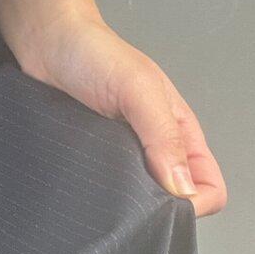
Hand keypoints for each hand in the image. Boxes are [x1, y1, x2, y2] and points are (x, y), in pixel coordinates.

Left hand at [18, 15, 226, 217]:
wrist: (45, 42)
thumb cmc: (96, 55)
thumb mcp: (137, 89)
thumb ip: (163, 136)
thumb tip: (183, 189)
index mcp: (178, 134)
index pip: (208, 187)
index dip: (195, 202)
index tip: (164, 206)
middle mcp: (152, 150)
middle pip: (171, 201)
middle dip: (155, 211)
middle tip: (125, 207)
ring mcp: (119, 158)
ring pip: (133, 201)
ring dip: (121, 205)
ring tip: (98, 195)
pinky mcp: (87, 160)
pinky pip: (99, 190)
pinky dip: (94, 195)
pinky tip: (79, 188)